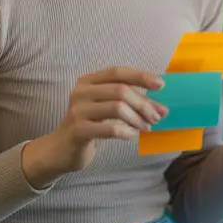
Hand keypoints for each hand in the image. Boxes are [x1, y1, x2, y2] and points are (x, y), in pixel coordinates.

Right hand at [23, 66, 167, 186]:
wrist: (61, 150)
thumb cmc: (90, 126)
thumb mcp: (106, 108)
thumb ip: (129, 103)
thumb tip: (161, 108)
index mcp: (88, 81)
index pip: (118, 72)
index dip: (141, 76)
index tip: (161, 85)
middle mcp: (81, 92)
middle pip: (120, 90)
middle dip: (143, 103)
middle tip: (157, 116)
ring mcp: (78, 110)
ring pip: (117, 108)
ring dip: (137, 118)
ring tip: (146, 127)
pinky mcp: (79, 130)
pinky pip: (110, 129)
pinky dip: (126, 132)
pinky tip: (131, 135)